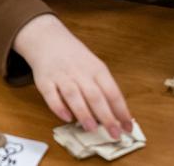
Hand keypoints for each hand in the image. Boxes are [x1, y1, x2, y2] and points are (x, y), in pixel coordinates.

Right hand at [14, 14, 132, 139]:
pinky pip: (51, 95)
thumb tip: (116, 116)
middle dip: (106, 117)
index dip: (121, 111)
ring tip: (92, 128)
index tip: (128, 128)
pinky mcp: (44, 80)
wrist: (47, 39)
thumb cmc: (75, 58)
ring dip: (83, 113)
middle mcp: (79, 72)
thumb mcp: (94, 67)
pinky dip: (58, 107)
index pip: (112, 92)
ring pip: (73, 95)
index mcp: (96, 69)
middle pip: (95, 95)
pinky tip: (66, 118)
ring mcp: (61, 76)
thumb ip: (103, 89)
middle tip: (114, 134)